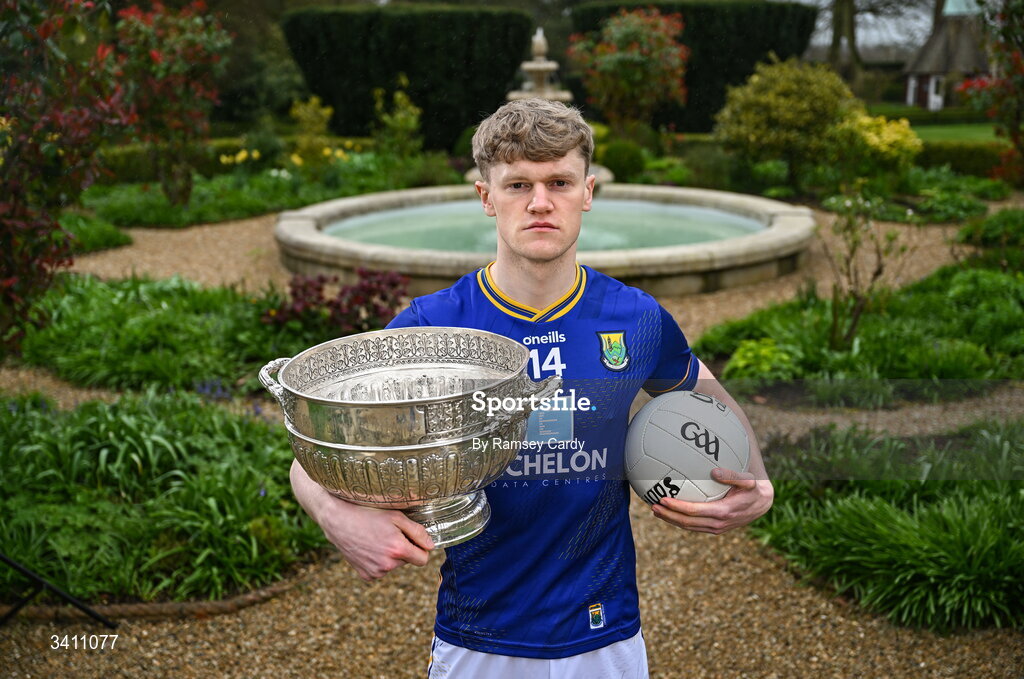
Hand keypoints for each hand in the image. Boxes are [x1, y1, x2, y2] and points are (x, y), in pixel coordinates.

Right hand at [316, 497, 435, 580]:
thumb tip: (431, 546)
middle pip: (407, 561)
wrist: (337, 519)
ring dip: (390, 555)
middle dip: (403, 549)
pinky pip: (380, 570)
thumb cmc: (367, 513)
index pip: (423, 559)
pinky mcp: (365, 575)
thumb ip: (417, 532)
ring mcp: (375, 572)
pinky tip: (368, 548)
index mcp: (397, 550)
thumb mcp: (396, 516)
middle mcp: (387, 565)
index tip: (412, 539)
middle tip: (388, 533)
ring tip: (376, 538)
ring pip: (393, 565)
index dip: (420, 548)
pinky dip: (377, 561)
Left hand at [651, 467, 773, 534]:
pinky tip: (670, 513)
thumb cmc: (753, 488)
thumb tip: (714, 471)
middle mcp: (718, 523)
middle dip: (669, 515)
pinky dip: (680, 521)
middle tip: (653, 506)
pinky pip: (694, 526)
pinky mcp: (714, 528)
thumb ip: (732, 476)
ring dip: (671, 520)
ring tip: (656, 511)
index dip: (677, 507)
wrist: (762, 504)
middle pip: (687, 522)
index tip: (663, 500)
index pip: (694, 511)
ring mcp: (716, 528)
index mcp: (723, 512)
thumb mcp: (748, 480)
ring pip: (688, 527)